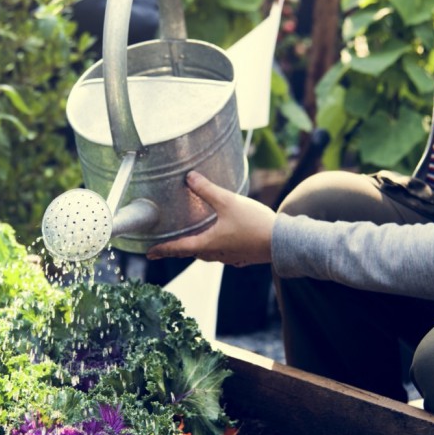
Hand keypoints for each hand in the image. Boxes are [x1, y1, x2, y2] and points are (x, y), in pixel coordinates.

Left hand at [146, 171, 276, 266]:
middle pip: (191, 253)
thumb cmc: (254, 223)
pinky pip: (222, 254)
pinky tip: (219, 242)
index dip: (162, 250)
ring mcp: (230, 257)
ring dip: (196, 249)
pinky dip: (214, 248)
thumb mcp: (228, 202)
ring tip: (191, 242)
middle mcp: (216, 254)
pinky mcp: (242, 256)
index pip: (178, 248)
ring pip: (207, 254)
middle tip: (165, 248)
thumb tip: (189, 177)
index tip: (149, 253)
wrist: (283, 241)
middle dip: (177, 250)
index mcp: (207, 244)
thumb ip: (207, 190)